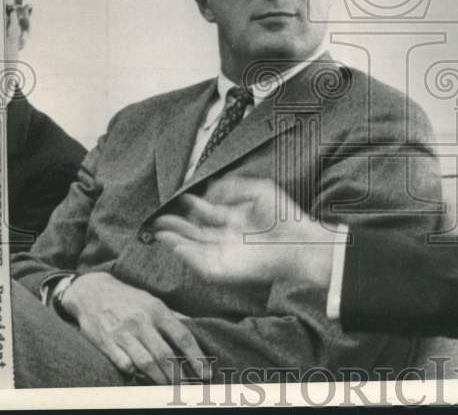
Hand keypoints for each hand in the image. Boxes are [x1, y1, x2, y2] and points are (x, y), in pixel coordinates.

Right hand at [60, 271, 207, 383]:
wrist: (93, 291)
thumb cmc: (129, 299)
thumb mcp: (153, 301)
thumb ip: (173, 316)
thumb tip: (196, 327)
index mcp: (157, 309)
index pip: (182, 336)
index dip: (196, 357)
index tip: (205, 373)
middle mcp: (141, 321)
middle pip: (164, 354)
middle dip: (178, 374)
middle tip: (188, 388)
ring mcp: (123, 333)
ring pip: (145, 363)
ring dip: (159, 379)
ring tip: (169, 388)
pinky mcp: (106, 343)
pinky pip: (124, 365)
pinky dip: (135, 375)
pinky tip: (143, 380)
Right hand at [152, 175, 336, 290]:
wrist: (299, 243)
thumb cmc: (284, 216)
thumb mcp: (258, 190)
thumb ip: (232, 187)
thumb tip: (208, 190)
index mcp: (237, 219)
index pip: (209, 214)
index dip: (192, 207)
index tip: (178, 199)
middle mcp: (229, 237)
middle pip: (196, 232)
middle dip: (177, 226)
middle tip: (159, 219)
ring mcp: (226, 254)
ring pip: (194, 248)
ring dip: (176, 241)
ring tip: (158, 231)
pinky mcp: (226, 270)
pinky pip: (200, 264)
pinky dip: (186, 256)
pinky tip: (174, 245)